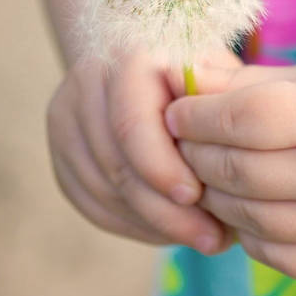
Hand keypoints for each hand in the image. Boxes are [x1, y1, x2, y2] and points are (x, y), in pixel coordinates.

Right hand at [46, 49, 238, 253]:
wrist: (153, 60)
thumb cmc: (202, 74)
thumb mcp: (222, 78)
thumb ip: (224, 110)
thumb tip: (233, 158)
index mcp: (129, 56)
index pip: (131, 123)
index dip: (161, 167)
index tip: (197, 198)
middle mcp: (88, 80)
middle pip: (116, 164)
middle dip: (164, 211)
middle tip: (211, 238)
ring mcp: (67, 115)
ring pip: (102, 190)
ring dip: (152, 224)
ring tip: (200, 237)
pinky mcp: (62, 151)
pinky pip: (91, 203)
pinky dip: (132, 225)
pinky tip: (168, 232)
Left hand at [165, 51, 295, 283]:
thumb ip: (247, 82)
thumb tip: (179, 78)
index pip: (237, 120)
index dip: (195, 116)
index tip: (176, 113)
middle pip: (234, 171)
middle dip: (195, 155)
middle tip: (183, 143)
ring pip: (245, 216)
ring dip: (215, 194)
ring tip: (211, 172)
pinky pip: (271, 252)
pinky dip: (249, 229)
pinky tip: (250, 203)